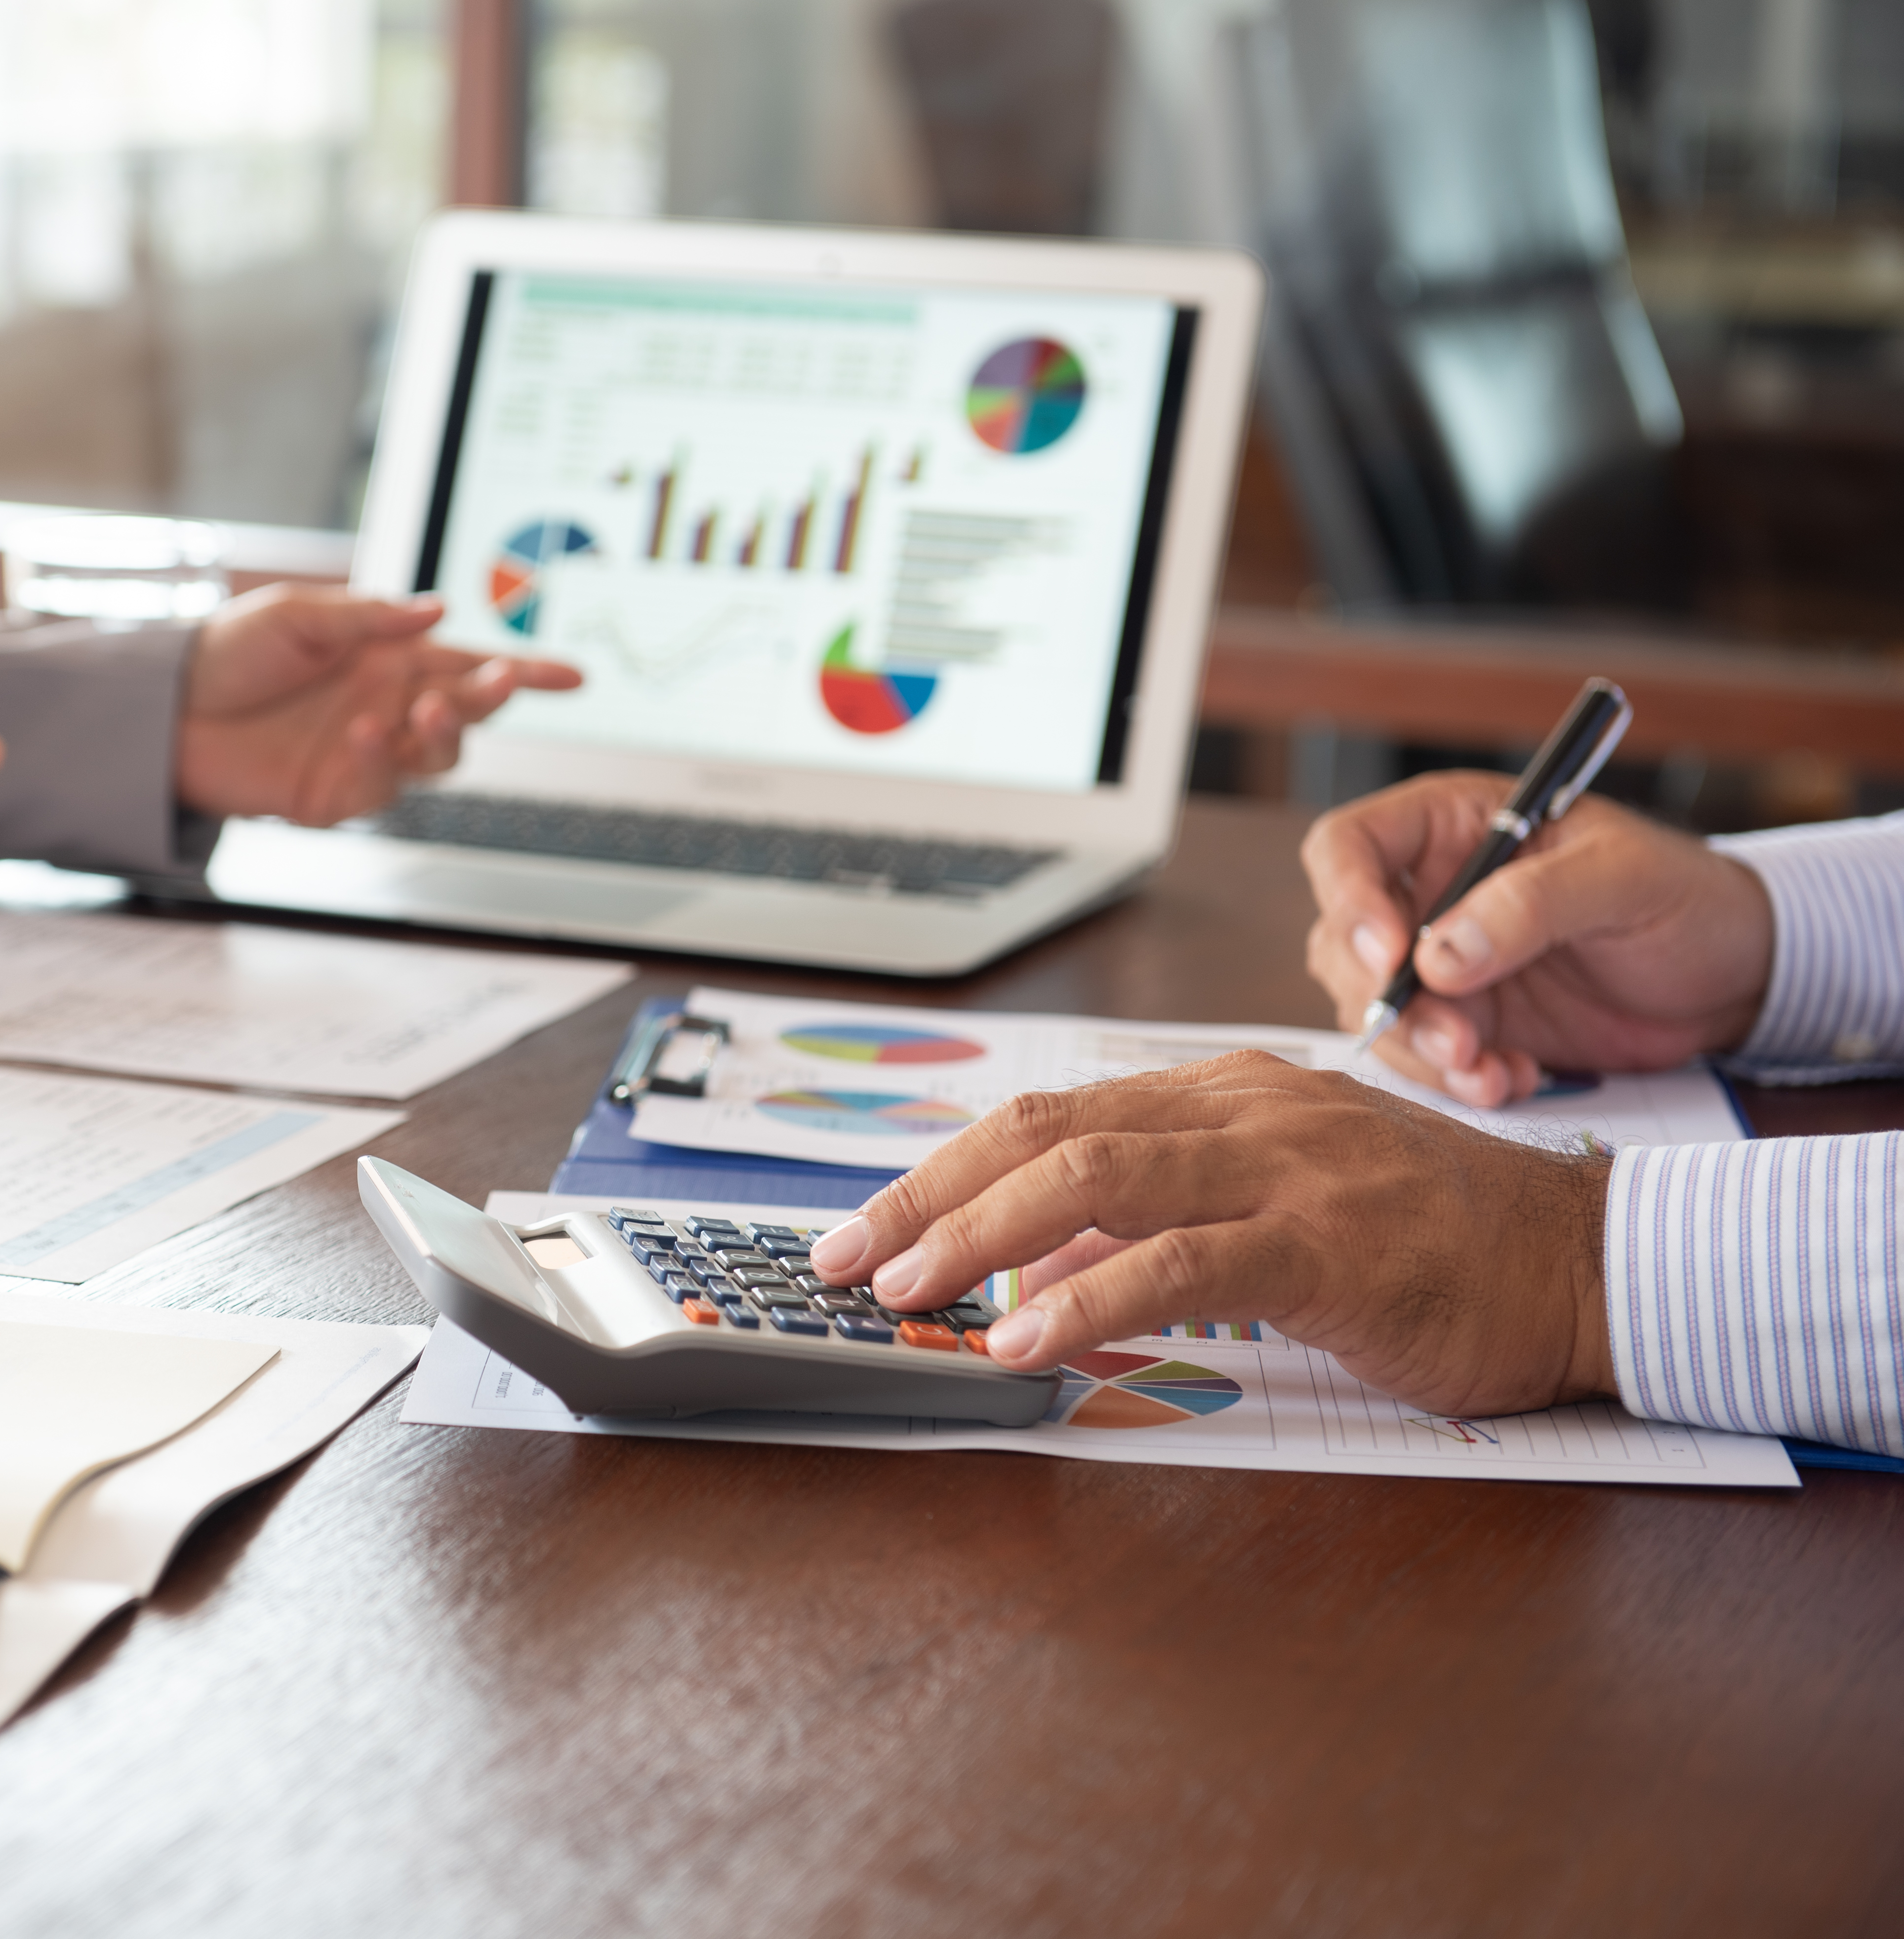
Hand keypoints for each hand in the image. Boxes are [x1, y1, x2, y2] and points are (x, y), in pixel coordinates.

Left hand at [174, 584, 581, 824]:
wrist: (166, 711)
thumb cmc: (228, 652)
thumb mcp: (298, 615)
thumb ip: (371, 618)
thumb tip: (437, 611)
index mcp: (387, 658)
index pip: (469, 665)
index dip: (524, 672)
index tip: (574, 676)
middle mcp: (387, 707)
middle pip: (466, 713)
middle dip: (490, 700)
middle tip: (498, 685)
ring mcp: (366, 755)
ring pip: (436, 758)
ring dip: (441, 735)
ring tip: (420, 712)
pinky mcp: (335, 796)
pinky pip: (380, 788)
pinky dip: (379, 762)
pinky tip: (359, 736)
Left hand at [804, 1055, 1615, 1417]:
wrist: (1583, 1260)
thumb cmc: (1430, 1241)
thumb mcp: (1277, 1199)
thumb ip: (1165, 1211)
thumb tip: (1039, 1254)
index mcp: (1221, 1093)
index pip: (1046, 1116)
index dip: (942, 1170)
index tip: (868, 1227)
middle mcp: (1242, 1111)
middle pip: (1044, 1135)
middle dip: (928, 1198)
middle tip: (847, 1261)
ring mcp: (1286, 1171)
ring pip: (1093, 1182)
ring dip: (979, 1240)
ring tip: (907, 1295)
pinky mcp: (1328, 1245)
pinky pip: (1181, 1262)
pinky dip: (1086, 1298)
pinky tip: (1022, 1337)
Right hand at [1303, 772, 1773, 1106]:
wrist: (1734, 976)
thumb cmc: (1686, 897)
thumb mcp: (1623, 879)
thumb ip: (1532, 904)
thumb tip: (1441, 953)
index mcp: (1451, 827)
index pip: (1348, 847)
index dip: (1349, 898)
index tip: (1392, 957)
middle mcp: (1429, 892)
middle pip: (1346, 942)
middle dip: (1389, 1001)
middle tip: (1456, 1042)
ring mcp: (1443, 962)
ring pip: (1375, 1009)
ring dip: (1422, 1052)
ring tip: (1490, 1073)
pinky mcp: (1468, 1021)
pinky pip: (1422, 1058)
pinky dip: (1456, 1080)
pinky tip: (1512, 1080)